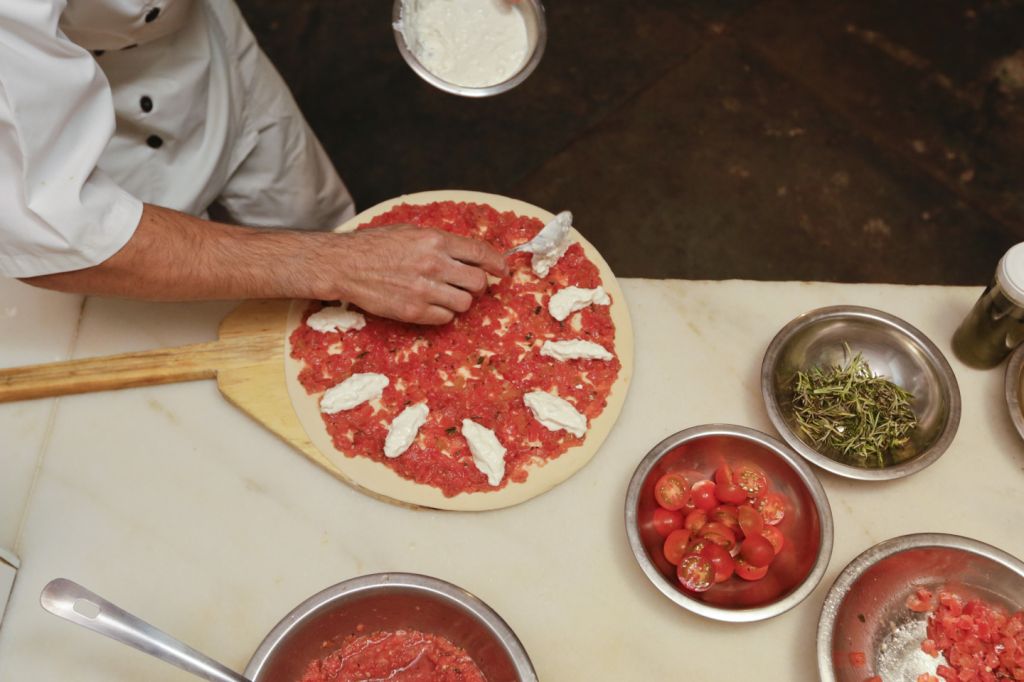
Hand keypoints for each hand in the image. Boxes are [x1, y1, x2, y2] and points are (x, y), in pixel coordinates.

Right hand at [318, 224, 507, 324]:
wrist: (345, 264)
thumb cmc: (375, 245)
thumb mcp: (411, 231)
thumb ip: (440, 242)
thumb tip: (466, 253)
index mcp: (435, 240)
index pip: (480, 253)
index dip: (497, 263)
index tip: (502, 271)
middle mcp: (433, 264)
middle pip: (478, 282)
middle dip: (478, 285)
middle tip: (469, 285)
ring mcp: (424, 290)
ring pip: (465, 303)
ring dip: (461, 301)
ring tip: (446, 295)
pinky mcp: (413, 311)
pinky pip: (446, 318)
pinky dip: (443, 314)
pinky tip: (431, 305)